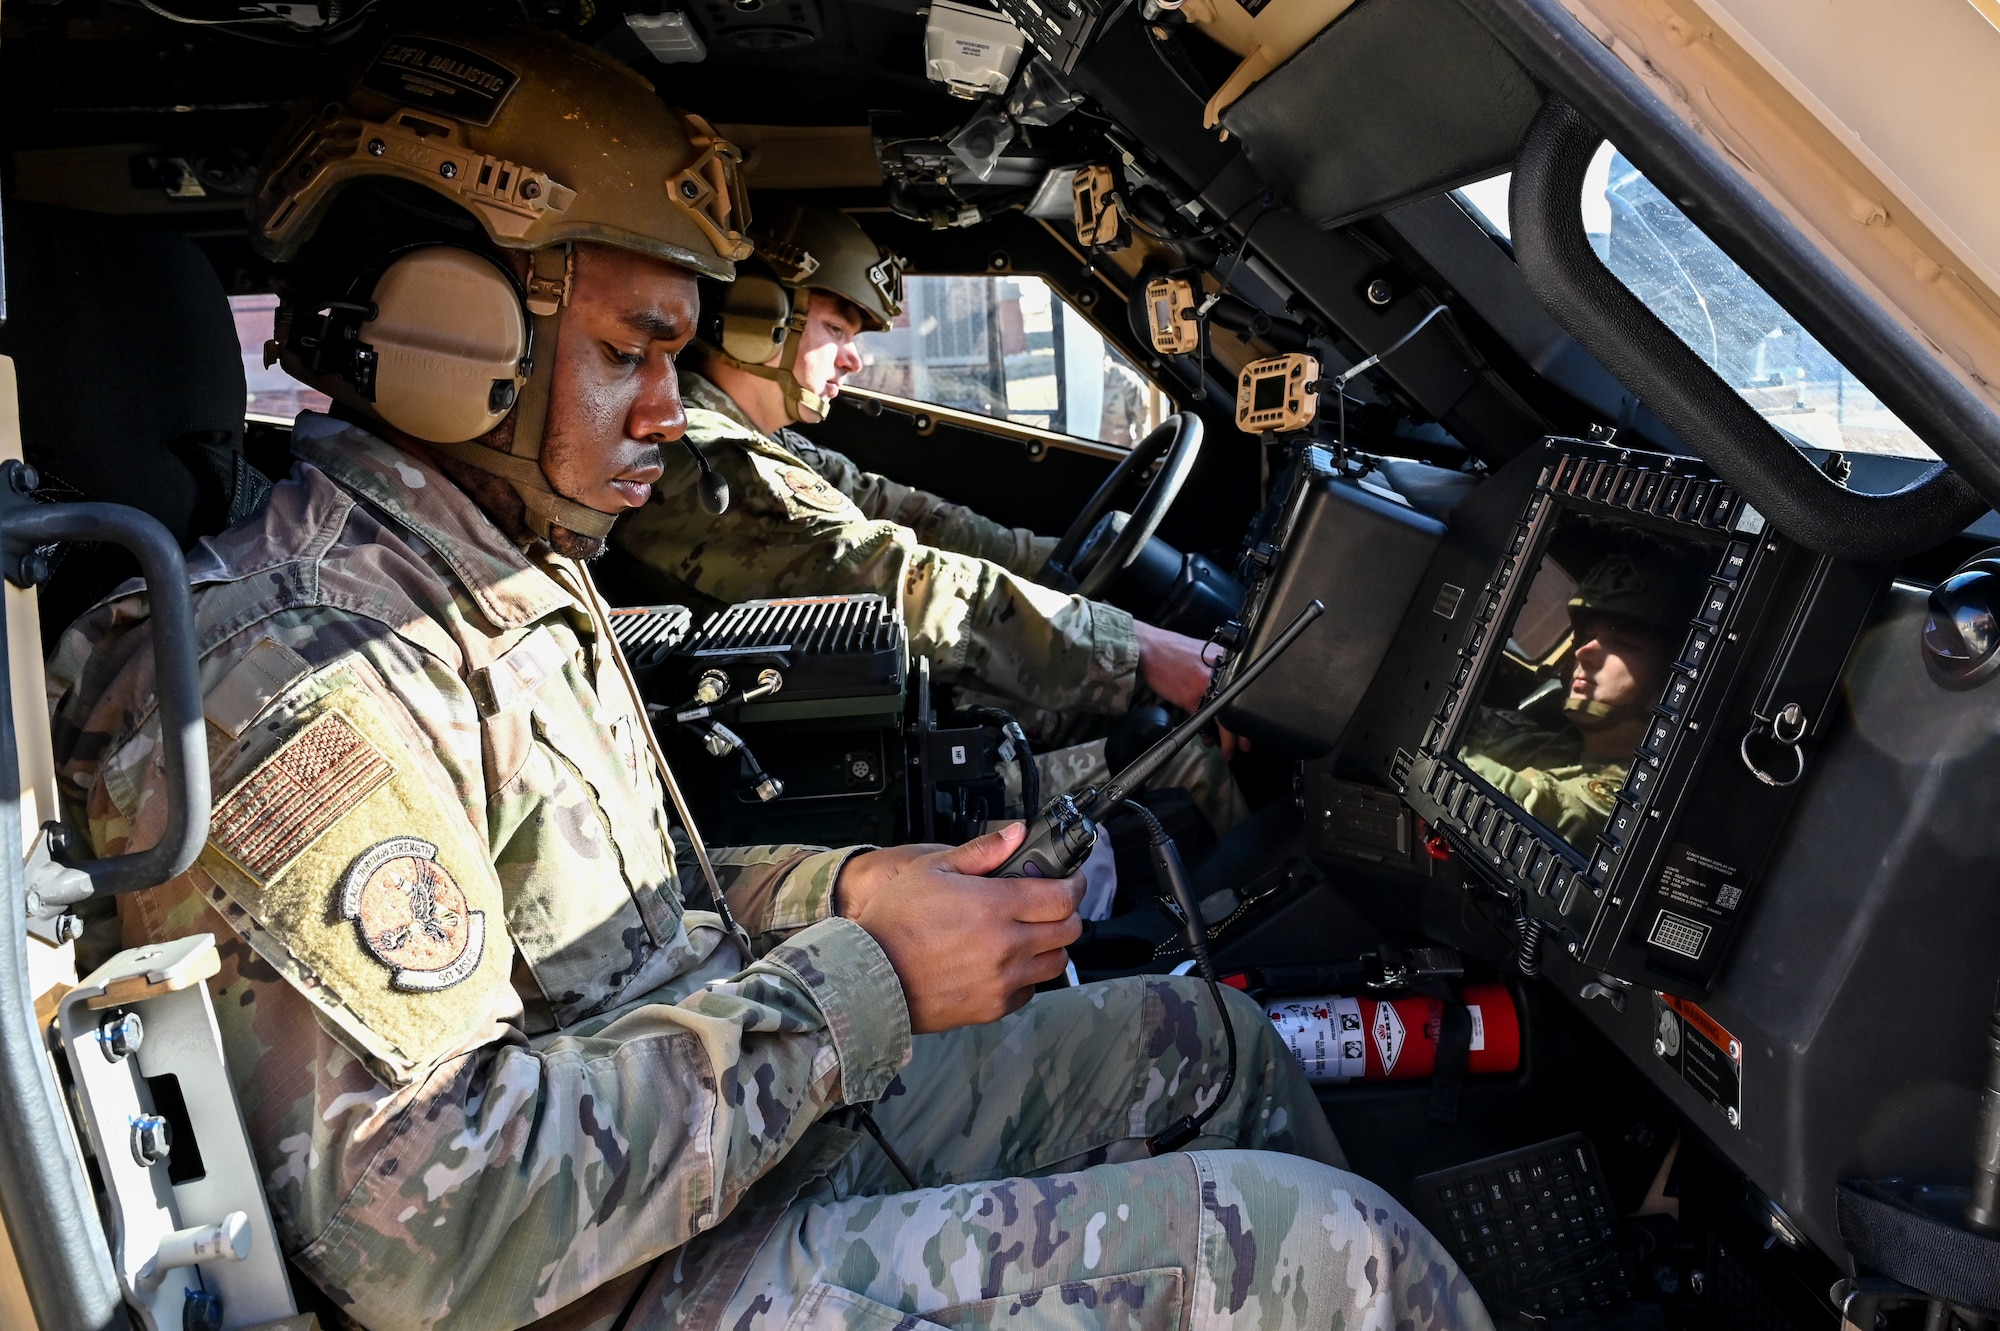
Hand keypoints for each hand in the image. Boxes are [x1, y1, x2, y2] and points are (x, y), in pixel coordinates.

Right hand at [851, 823, 1084, 1032]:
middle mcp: (1007, 945)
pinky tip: (1007, 963)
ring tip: (1031, 935)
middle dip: (1068, 913)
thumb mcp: (931, 869)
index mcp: (995, 906)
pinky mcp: (994, 1007)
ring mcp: (1003, 980)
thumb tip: (1016, 833)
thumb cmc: (895, 921)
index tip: (1071, 881)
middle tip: (1052, 905)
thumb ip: (981, 852)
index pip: (1062, 896)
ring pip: (1056, 962)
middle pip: (1069, 930)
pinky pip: (1031, 990)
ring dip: (1052, 945)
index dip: (1074, 885)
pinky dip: (1029, 976)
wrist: (870, 978)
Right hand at [1133, 621, 1248, 759]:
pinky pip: (1204, 721)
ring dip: (1228, 739)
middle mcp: (1223, 674)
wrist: (1151, 648)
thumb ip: (1220, 671)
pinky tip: (1207, 740)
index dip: (1249, 713)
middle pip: (1239, 709)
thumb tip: (1229, 689)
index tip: (1251, 726)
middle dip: (1243, 732)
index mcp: (1230, 662)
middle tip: (1245, 746)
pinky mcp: (1192, 698)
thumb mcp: (1206, 654)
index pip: (1246, 692)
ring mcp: (1209, 687)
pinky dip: (1206, 733)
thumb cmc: (1175, 650)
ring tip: (1228, 751)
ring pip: (1225, 720)